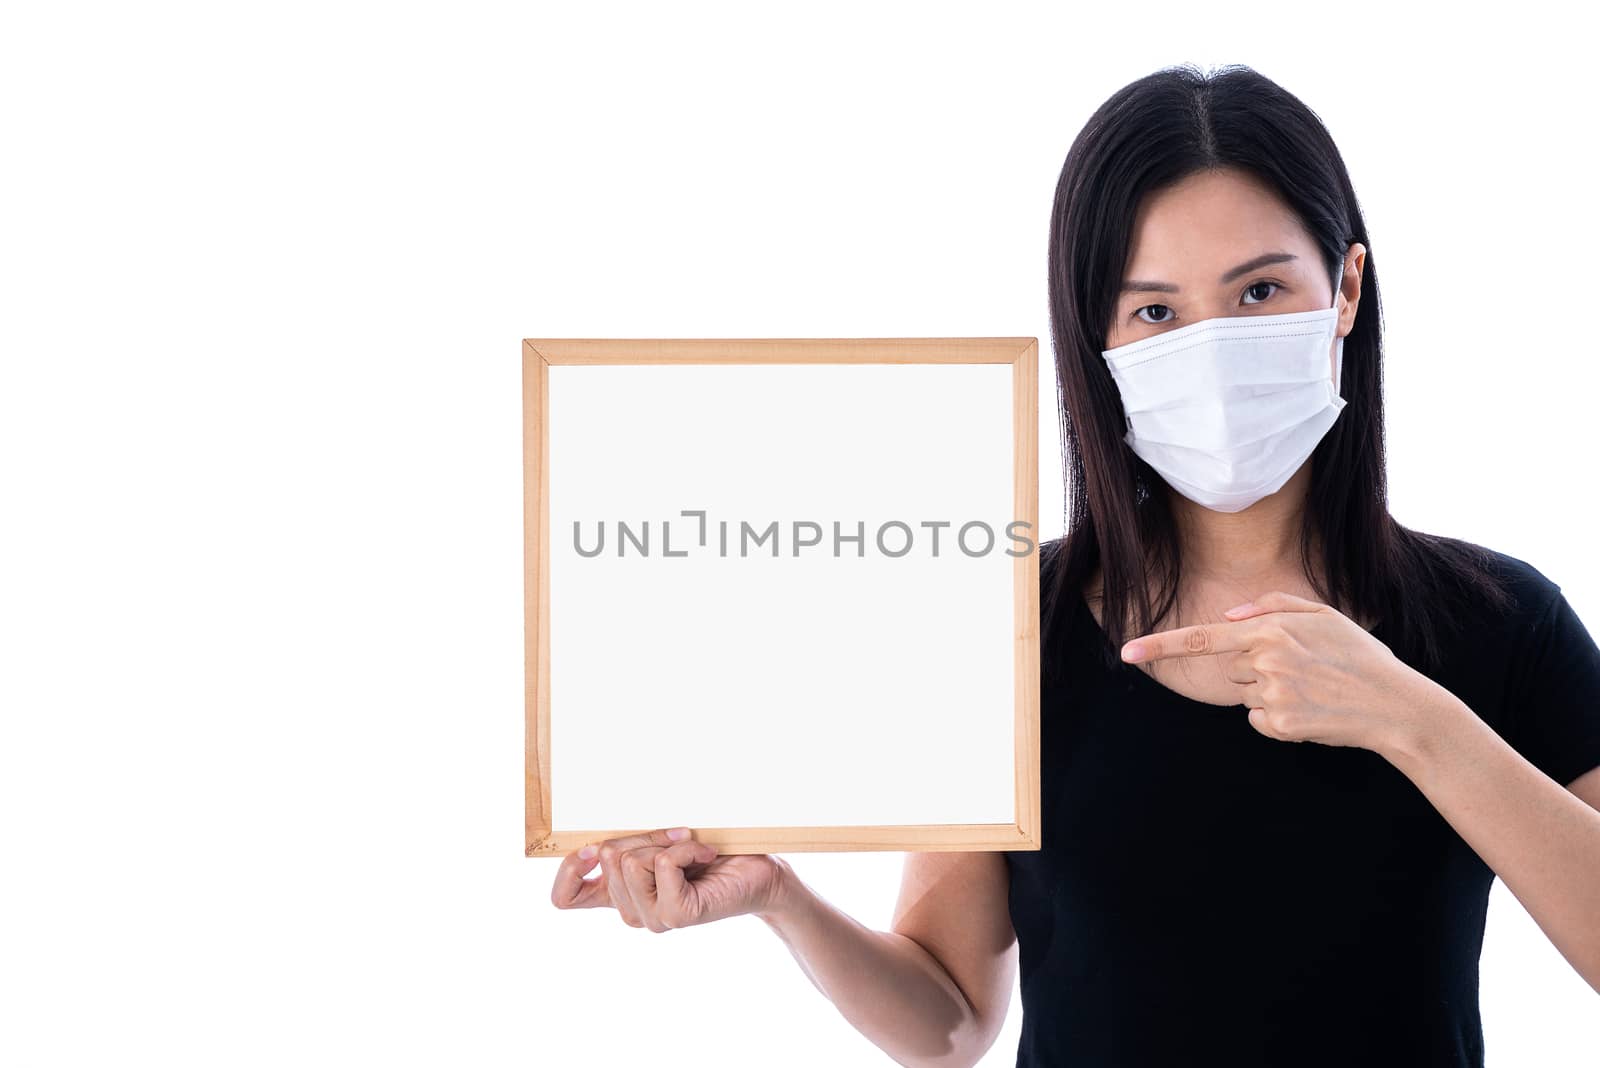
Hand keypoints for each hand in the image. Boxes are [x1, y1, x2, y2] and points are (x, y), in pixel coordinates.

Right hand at [549, 826, 792, 931]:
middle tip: (677, 838)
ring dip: (666, 842)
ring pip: (632, 860)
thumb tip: (595, 837)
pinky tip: (705, 858)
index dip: (567, 870)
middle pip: (607, 856)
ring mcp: (654, 918)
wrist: (759, 870)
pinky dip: (686, 849)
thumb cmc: (710, 852)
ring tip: (694, 851)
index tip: (590, 847)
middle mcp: (633, 911)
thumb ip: (626, 843)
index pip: (564, 899)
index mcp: (620, 893)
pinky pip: (663, 865)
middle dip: (643, 834)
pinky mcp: (677, 915)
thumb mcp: (658, 841)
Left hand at [1119, 589, 1446, 753]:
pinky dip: (1276, 718)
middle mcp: (1265, 662)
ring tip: (1311, 689)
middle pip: (1231, 669)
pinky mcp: (1280, 727)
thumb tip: (1229, 614)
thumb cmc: (1360, 657)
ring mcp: (1272, 697)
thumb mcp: (1324, 615)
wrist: (1397, 707)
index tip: (1125, 651)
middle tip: (1303, 670)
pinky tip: (1310, 712)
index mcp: (1271, 631)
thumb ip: (1273, 605)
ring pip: (1244, 695)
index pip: (1201, 639)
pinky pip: (1257, 721)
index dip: (1159, 645)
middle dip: (1256, 669)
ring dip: (1268, 693)